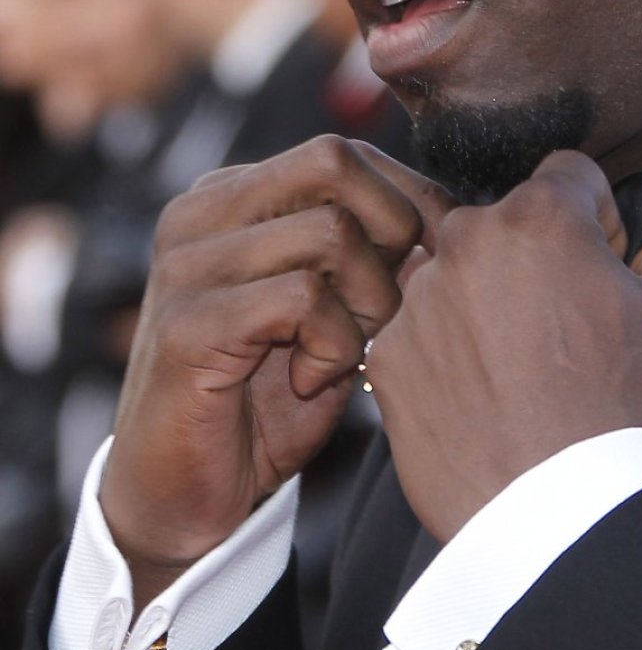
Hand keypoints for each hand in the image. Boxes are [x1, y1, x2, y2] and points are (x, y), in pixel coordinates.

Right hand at [99, 136, 452, 604]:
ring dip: (368, 304)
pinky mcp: (187, 324)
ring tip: (345, 352)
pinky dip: (333, 346)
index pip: (343, 152)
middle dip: (389, 234)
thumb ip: (375, 253)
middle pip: (334, 163)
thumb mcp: (335, 307)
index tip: (429, 265)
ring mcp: (187, 263)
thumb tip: (449, 213)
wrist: (184, 497)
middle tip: (383, 309)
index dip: (407, 201)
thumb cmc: (268, 398)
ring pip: (330, 232)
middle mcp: (201, 212)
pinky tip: (311, 380)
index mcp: (232, 194)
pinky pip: (302, 299)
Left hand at [366, 150, 641, 542]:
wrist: (557, 514)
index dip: (596, 213)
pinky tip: (484, 394)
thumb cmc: (616, 416)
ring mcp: (420, 299)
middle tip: (565, 323)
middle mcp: (469, 243)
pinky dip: (447, 353)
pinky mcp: (389, 356)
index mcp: (541, 219)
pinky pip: (421, 332)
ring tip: (521, 367)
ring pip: (459, 276)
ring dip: (486, 302)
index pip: (569, 173)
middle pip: (507, 225)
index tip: (601, 255)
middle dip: (536, 260)